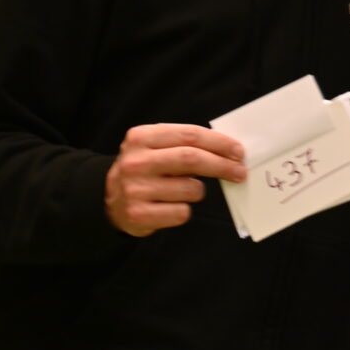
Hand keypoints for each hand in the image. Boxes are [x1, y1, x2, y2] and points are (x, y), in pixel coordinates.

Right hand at [105, 123, 245, 236]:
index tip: (238, 151)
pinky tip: (171, 206)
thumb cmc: (144, 170)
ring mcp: (136, 189)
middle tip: (239, 172)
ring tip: (185, 190)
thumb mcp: (154, 147)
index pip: (189, 135)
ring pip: (191, 189)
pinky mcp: (139, 214)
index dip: (218, 143)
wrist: (109, 199)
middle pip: (191, 159)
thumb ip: (183, 144)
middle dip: (222, 165)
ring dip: (198, 190)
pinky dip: (185, 210)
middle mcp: (136, 161)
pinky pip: (182, 212)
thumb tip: (228, 151)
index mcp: (141, 137)